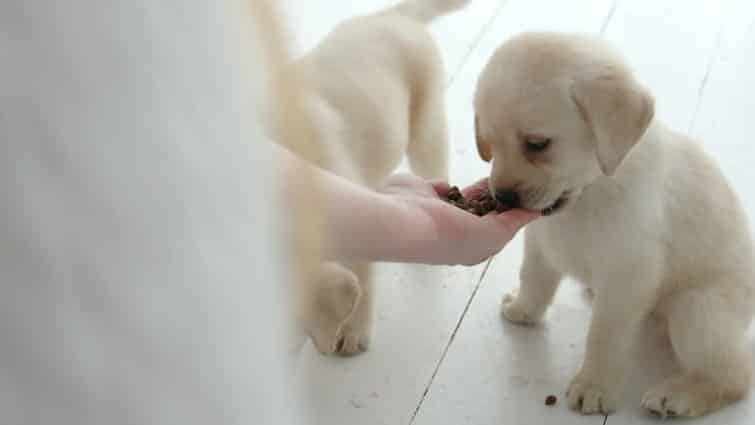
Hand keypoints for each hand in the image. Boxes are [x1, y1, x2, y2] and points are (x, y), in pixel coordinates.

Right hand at [379, 174, 538, 265]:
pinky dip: (458, 183)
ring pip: (471, 197)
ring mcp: (441, 212)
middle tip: (521, 176)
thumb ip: (512, 223)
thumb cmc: (447, 234)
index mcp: (473, 247)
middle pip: (487, 212)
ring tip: (505, 169)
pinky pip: (449, 187)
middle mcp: (457, 232)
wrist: (401, 219)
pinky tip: (472, 172)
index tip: (535, 192)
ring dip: (486, 187)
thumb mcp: (491, 234)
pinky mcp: (427, 194)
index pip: (502, 229)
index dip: (517, 212)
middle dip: (502, 197)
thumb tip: (534, 212)